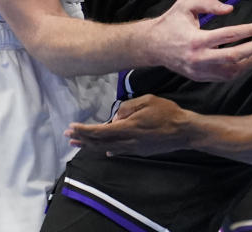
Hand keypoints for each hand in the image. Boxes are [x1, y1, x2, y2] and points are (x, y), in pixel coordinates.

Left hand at [66, 95, 191, 156]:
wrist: (184, 131)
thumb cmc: (167, 112)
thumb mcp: (147, 101)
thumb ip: (128, 107)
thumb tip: (116, 117)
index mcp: (127, 128)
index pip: (100, 131)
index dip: (84, 130)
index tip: (71, 127)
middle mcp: (127, 141)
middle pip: (99, 143)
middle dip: (82, 139)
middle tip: (68, 136)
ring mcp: (133, 148)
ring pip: (107, 149)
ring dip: (91, 146)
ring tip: (78, 144)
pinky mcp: (140, 151)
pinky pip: (119, 151)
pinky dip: (107, 149)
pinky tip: (104, 150)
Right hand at [149, 0, 251, 81]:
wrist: (152, 45)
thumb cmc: (170, 22)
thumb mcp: (186, 4)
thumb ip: (209, 3)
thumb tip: (230, 9)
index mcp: (196, 39)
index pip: (229, 35)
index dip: (249, 30)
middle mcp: (199, 58)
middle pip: (234, 57)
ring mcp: (199, 71)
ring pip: (231, 71)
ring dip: (249, 62)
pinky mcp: (199, 77)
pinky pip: (224, 77)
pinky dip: (238, 70)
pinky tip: (246, 61)